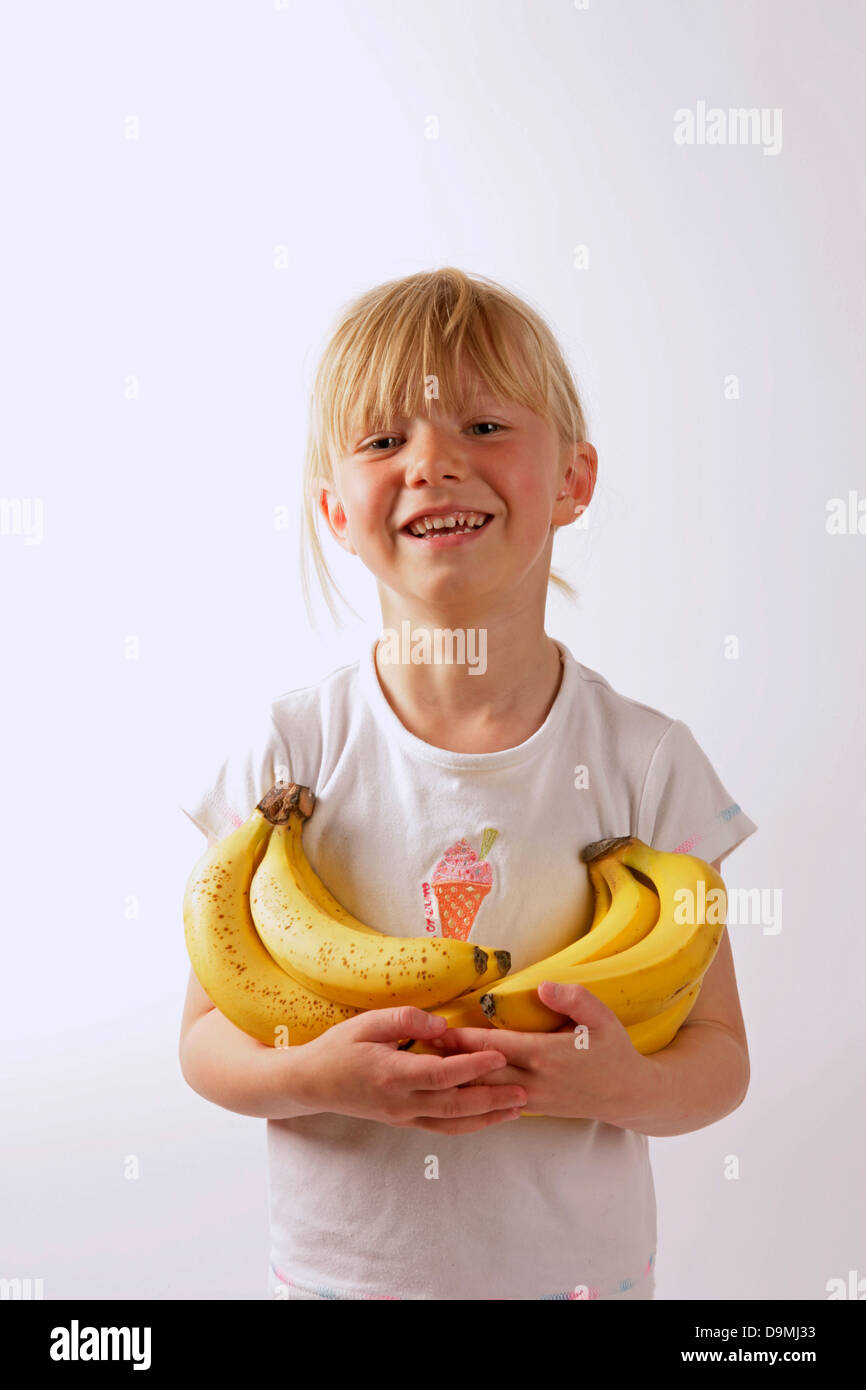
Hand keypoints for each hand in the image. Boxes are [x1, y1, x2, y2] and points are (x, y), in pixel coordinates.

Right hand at [296, 1006, 528, 1132]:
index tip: (499, 1055)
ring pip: (451, 1124)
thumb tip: (440, 1024)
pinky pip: (441, 1127)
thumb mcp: (366, 1023)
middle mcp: (400, 1102)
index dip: (472, 1066)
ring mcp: (402, 1117)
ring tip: (516, 1110)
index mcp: (390, 1074)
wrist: (311, 1083)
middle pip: (453, 1105)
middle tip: (523, 1091)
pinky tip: (487, 1116)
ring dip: (486, 1118)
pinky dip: (468, 1124)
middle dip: (491, 1099)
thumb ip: (404, 1020)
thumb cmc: (339, 1048)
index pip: (440, 1074)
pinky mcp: (403, 1122)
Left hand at [426, 982, 656, 1123]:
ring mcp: (532, 1099)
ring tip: (427, 1067)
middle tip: (417, 1049)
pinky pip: (497, 1102)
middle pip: (482, 1071)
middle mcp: (534, 1081)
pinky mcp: (534, 1108)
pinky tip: (455, 1087)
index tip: (438, 1030)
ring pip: (486, 1091)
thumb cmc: (615, 1053)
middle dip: (450, 1061)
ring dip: (457, 1079)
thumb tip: (544, 987)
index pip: (496, 1046)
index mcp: (546, 1056)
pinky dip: (475, 1094)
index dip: (466, 1039)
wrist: (630, 1096)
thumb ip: (574, 1000)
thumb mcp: (603, 1019)